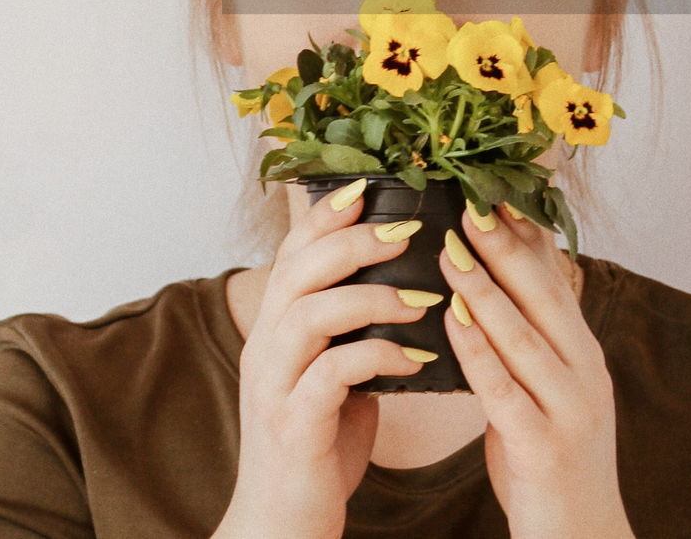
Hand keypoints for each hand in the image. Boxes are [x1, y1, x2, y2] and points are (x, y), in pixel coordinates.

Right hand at [218, 179, 440, 538]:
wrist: (283, 525)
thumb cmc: (319, 443)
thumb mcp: (335, 372)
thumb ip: (353, 329)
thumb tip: (409, 284)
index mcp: (278, 326)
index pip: (294, 251)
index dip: (328, 214)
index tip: (369, 186)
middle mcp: (267, 347)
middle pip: (298, 269)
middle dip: (354, 241)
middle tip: (408, 230)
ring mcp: (274, 385)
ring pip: (309, 314)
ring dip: (370, 297)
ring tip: (424, 298)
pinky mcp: (292, 425)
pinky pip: (330, 375)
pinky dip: (376, 357)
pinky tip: (414, 359)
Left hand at [439, 205, 635, 538]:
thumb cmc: (549, 459)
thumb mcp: (546, 389)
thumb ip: (526, 339)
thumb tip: (488, 282)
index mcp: (582, 352)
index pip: (554, 278)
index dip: (526, 232)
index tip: (496, 187)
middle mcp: (585, 371)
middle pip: (542, 294)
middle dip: (504, 244)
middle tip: (469, 199)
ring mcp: (570, 409)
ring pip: (523, 334)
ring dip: (484, 287)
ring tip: (449, 247)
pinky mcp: (545, 447)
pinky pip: (504, 389)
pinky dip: (477, 348)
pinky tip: (449, 319)